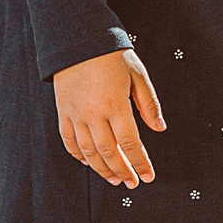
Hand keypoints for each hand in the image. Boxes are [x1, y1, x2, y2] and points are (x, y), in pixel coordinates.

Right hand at [53, 47, 163, 186]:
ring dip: (102, 169)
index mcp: (115, 104)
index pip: (131, 143)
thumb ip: (149, 103)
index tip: (148, 176)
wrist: (78, 39)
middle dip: (123, 171)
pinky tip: (90, 163)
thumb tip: (159, 128)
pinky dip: (79, 156)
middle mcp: (93, 113)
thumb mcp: (137, 74)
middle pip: (109, 153)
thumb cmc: (111, 55)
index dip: (140, 163)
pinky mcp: (62, 112)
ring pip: (88, 152)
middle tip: (133, 183)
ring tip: (115, 179)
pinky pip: (69, 141)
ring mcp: (75, 114)